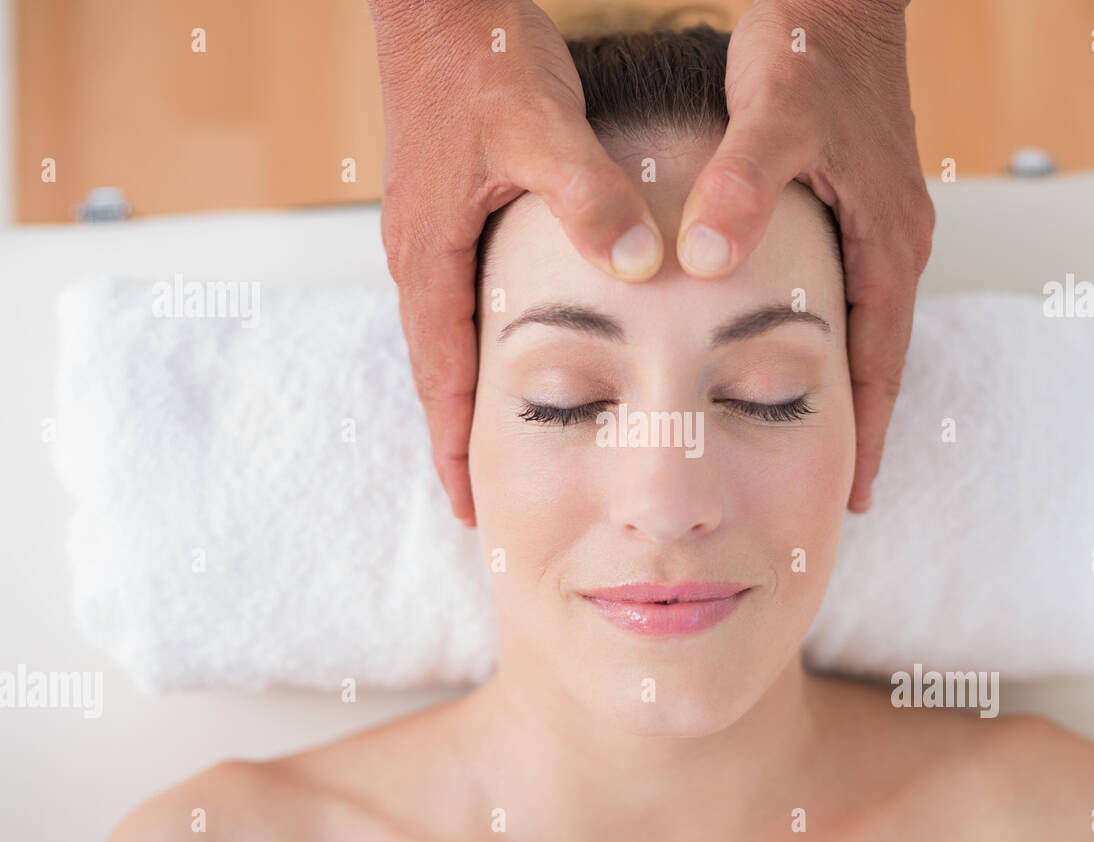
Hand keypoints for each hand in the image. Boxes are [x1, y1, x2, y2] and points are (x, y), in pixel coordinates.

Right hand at [366, 0, 664, 525]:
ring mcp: (429, 236)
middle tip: (479, 499)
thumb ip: (590, 197)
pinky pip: (457, 303)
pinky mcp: (446, 212)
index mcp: (431, 254)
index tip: (472, 506)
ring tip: (493, 449)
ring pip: (446, 341)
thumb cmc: (483, 58)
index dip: (458, 444)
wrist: (439, 1)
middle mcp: (420, 255)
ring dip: (465, 397)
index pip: (440, 377)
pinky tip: (508, 359)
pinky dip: (477, 346)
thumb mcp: (542, 125)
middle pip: (435, 373)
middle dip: (456, 437)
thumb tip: (641, 266)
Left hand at [676, 0, 934, 511]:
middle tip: (830, 485)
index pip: (882, 361)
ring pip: (862, 327)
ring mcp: (877, 224)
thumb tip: (706, 260)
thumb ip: (741, 187)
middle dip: (857, 422)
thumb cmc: (809, 51)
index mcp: (885, 239)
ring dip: (842, 383)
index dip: (866, 429)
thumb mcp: (772, 116)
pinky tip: (794, 352)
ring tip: (810, 439)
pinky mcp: (855, 204)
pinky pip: (845, 290)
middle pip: (879, 356)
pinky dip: (825, 333)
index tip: (853, 492)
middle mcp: (891, 240)